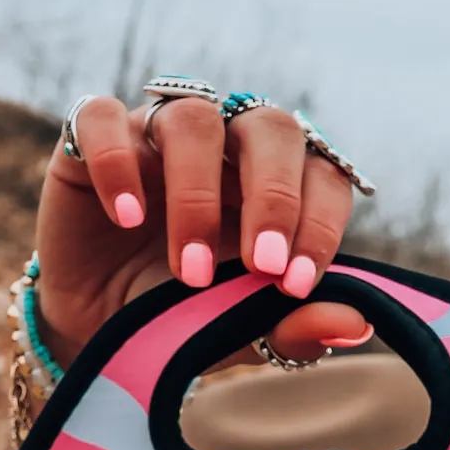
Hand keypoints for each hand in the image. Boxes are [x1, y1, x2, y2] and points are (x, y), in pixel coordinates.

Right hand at [34, 92, 371, 371]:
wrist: (97, 331)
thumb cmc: (177, 318)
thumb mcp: (236, 332)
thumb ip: (292, 326)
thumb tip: (358, 325)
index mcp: (274, 183)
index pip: (321, 174)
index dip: (318, 222)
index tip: (296, 283)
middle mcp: (224, 145)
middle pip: (269, 128)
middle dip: (274, 197)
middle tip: (262, 265)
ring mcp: (157, 134)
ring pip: (192, 119)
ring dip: (198, 196)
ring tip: (189, 271)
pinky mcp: (91, 139)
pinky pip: (103, 118)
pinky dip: (118, 163)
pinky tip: (127, 218)